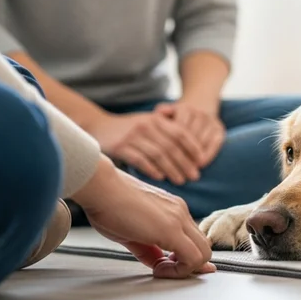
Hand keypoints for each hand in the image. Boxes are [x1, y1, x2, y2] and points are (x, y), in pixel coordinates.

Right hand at [73, 157, 214, 278]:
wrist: (100, 187)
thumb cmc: (108, 204)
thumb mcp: (131, 231)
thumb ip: (148, 247)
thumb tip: (157, 261)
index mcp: (173, 209)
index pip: (194, 238)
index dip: (187, 258)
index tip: (170, 267)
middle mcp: (180, 212)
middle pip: (203, 247)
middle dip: (188, 266)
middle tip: (164, 270)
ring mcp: (179, 218)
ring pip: (203, 253)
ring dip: (185, 269)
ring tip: (160, 269)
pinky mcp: (171, 228)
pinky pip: (192, 257)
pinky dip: (180, 270)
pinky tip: (158, 268)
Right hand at [88, 110, 205, 184]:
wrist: (99, 126)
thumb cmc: (128, 129)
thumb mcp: (149, 123)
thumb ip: (167, 132)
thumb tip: (190, 151)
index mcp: (157, 119)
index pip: (180, 132)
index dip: (193, 147)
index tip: (202, 161)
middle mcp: (147, 125)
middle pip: (171, 146)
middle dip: (185, 162)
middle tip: (195, 176)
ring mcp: (133, 136)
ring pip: (158, 154)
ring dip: (171, 168)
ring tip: (181, 180)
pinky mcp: (120, 146)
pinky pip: (140, 159)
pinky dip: (152, 169)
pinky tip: (161, 177)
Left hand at [156, 100, 225, 168]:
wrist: (199, 110)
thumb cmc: (177, 117)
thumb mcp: (167, 113)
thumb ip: (162, 113)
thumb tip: (158, 112)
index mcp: (185, 108)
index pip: (178, 128)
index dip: (172, 143)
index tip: (164, 156)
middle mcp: (200, 113)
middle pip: (191, 136)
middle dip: (183, 152)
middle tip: (175, 167)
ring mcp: (212, 121)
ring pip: (202, 141)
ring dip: (195, 156)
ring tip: (186, 169)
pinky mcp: (220, 130)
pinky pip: (215, 144)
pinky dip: (209, 155)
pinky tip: (201, 164)